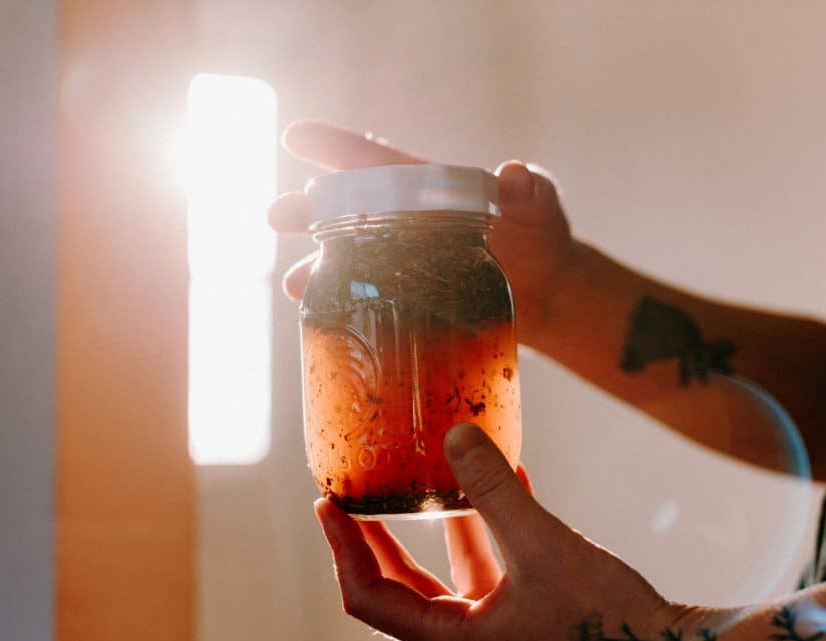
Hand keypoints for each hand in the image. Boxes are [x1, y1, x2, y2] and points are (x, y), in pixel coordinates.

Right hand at [268, 121, 574, 340]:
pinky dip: (343, 308)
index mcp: (426, 189)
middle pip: (347, 211)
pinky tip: (323, 318)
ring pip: (347, 261)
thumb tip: (514, 175)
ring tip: (292, 284)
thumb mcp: (540, 206)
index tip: (294, 136)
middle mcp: (404, 224)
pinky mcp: (408, 302)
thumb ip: (528, 190)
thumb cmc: (541, 235)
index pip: (377, 163)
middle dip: (309, 211)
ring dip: (315, 270)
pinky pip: (368, 301)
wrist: (550, 294)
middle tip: (276, 215)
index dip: (336, 147)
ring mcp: (403, 264)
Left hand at [314, 423, 680, 640]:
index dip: (343, 549)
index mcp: (457, 638)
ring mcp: (502, 623)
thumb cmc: (607, 623)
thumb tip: (453, 435)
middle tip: (354, 492)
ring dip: (438, 521)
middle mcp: (470, 635)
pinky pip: (497, 560)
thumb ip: (494, 492)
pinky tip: (508, 476)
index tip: (328, 504)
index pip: (370, 597)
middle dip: (375, 536)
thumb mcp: (544, 549)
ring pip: (451, 568)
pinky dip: (491, 521)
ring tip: (424, 471)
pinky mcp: (533, 607)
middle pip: (400, 584)